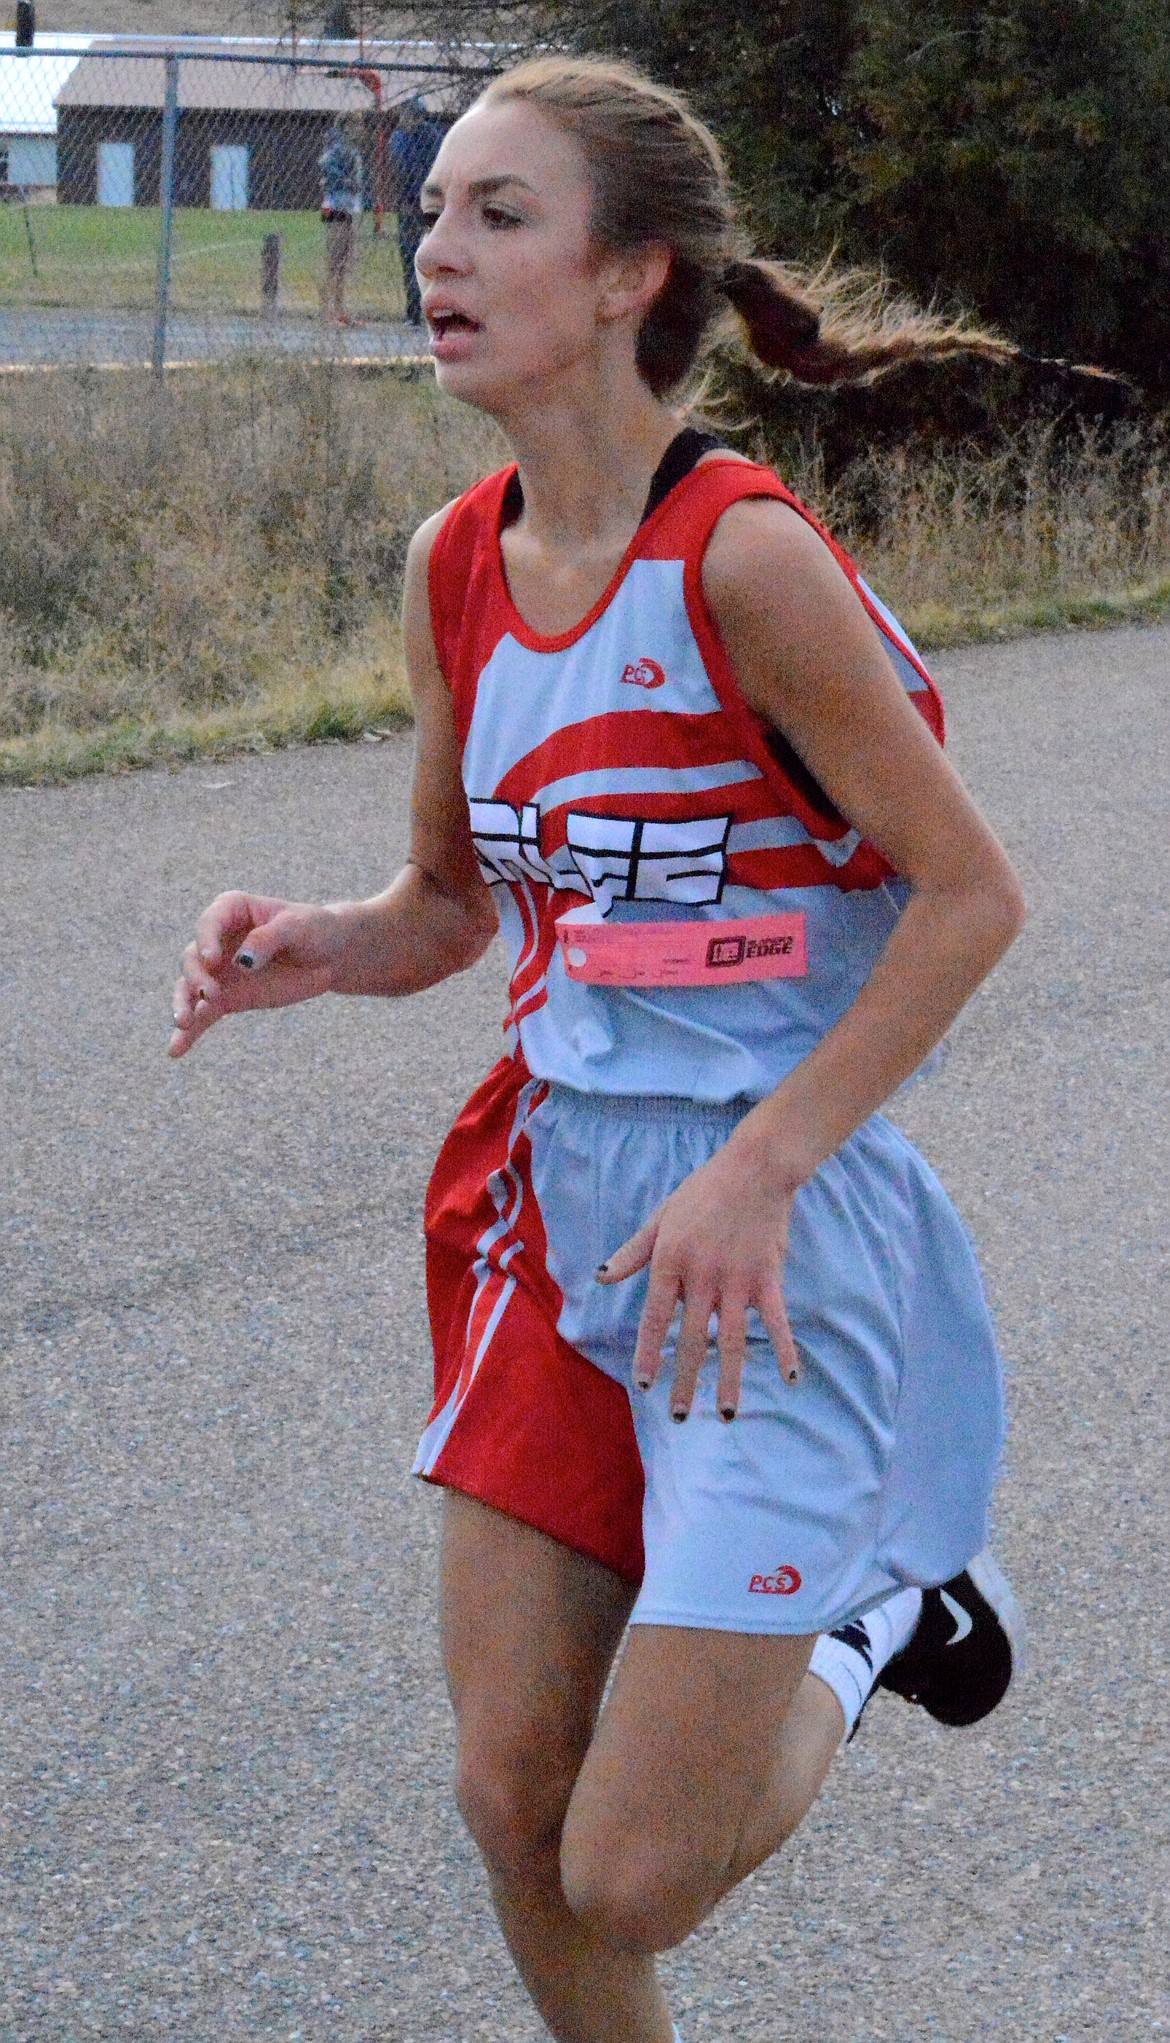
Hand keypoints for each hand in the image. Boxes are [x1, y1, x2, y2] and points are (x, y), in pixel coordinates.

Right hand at [168, 890, 344, 1059]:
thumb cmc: (315, 930)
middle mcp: (217, 940)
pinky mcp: (227, 998)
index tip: (213, 960)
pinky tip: (176, 1051)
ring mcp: (219, 971)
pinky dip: (189, 1033)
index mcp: (232, 910)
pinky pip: (203, 1015)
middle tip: (210, 994)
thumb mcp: (298, 926)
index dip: (206, 941)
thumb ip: (268, 939)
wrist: (332, 955)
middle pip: (193, 957)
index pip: (209, 923)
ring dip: (183, 1005)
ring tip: (184, 1024)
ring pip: (189, 987)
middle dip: (196, 976)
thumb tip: (241, 962)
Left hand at [598, 1135, 802, 1421]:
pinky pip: (776, 1322)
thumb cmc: (703, 1192)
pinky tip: (790, 1380)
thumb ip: (632, 1253)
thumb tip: (601, 1278)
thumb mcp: (660, 1218)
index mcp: (671, 1262)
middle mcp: (701, 1277)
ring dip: (728, 1381)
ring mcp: (737, 1281)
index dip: (649, 1353)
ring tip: (726, 1415)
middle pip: (690, 1339)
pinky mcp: (768, 1279)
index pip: (655, 1318)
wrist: (754, 1169)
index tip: (645, 1386)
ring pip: (731, 1341)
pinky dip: (784, 1350)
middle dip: (684, 1381)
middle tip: (679, 1417)